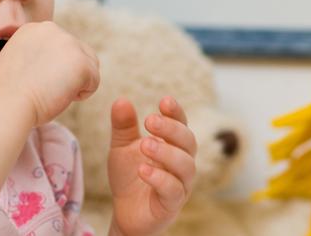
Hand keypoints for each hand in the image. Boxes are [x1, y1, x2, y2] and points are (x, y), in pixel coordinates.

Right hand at [0, 22, 99, 126]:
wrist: (4, 104)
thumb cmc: (7, 95)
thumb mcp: (19, 63)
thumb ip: (38, 56)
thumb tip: (58, 65)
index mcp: (34, 29)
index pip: (61, 46)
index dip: (55, 68)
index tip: (37, 81)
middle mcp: (52, 29)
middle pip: (79, 52)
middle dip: (69, 73)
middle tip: (46, 89)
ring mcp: (68, 43)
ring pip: (89, 65)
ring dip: (76, 82)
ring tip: (53, 92)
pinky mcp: (80, 62)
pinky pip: (94, 81)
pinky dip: (82, 94)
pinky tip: (59, 96)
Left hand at [107, 96, 196, 235]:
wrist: (124, 212)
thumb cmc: (130, 176)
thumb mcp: (122, 147)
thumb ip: (123, 126)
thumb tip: (121, 100)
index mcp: (173, 145)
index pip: (181, 125)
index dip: (176, 113)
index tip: (164, 101)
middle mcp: (182, 163)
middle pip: (188, 142)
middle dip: (171, 129)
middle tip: (150, 121)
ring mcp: (180, 184)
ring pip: (186, 166)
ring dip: (166, 152)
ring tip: (145, 144)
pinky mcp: (171, 204)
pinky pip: (173, 190)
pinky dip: (160, 178)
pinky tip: (143, 170)